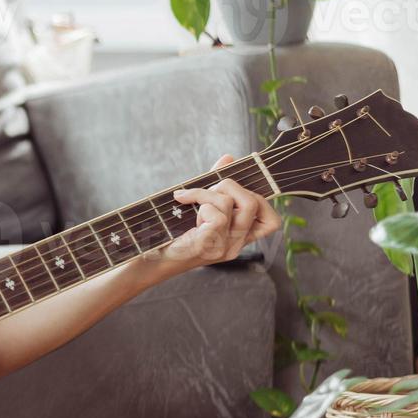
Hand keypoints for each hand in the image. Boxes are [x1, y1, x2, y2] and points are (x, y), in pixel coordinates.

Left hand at [156, 153, 281, 273]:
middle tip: (205, 191)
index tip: (233, 190)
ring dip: (206, 192)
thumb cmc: (170, 233)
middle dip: (229, 185)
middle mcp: (235, 245)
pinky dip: (199, 200)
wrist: (146, 260)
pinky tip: (183, 204)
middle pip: (255, 203)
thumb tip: (229, 158)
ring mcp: (223, 248)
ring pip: (230, 203)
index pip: (271, 222)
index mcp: (237, 238)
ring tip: (189, 198)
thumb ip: (216, 184)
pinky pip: (217, 215)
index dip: (260, 199)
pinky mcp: (208, 246)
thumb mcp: (198, 206)